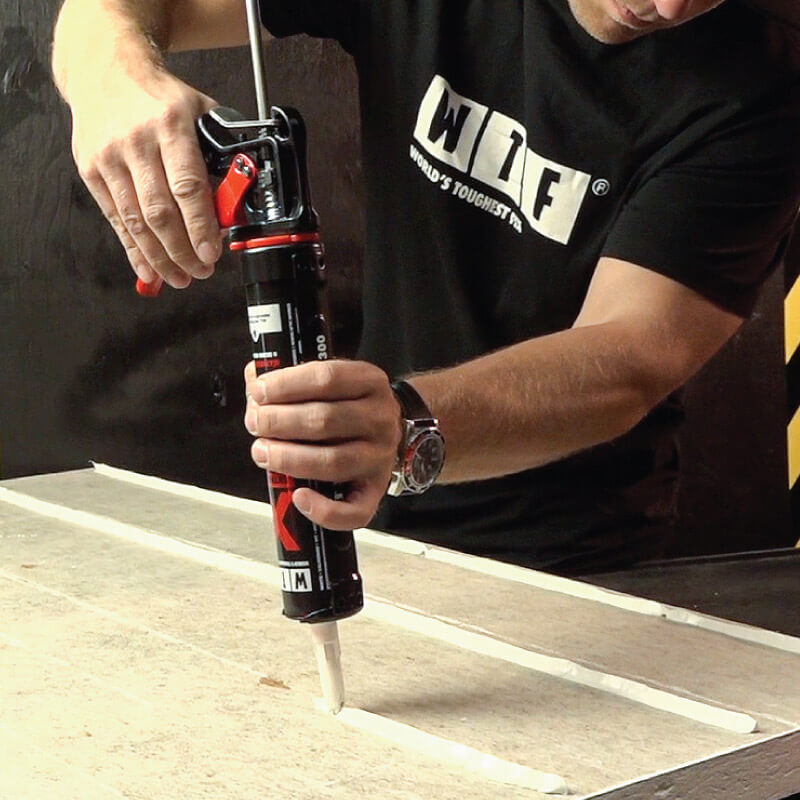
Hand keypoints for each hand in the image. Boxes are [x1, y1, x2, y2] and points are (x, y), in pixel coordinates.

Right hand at [69, 62, 222, 287]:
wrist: (104, 69)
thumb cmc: (159, 97)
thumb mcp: (200, 112)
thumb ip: (219, 153)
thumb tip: (237, 201)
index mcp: (170, 126)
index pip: (187, 186)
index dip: (200, 226)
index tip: (211, 253)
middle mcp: (136, 143)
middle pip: (160, 211)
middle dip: (182, 250)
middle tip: (200, 271)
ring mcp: (109, 158)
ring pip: (135, 221)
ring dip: (159, 257)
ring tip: (180, 277)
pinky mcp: (90, 170)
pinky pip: (115, 219)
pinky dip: (133, 249)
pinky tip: (148, 269)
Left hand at [244, 360, 402, 529]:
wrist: (387, 431)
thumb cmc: (347, 406)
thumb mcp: (330, 382)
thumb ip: (291, 378)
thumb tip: (254, 379)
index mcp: (369, 382)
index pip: (327, 378)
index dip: (286, 385)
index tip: (258, 392)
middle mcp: (380, 419)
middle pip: (326, 419)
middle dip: (279, 422)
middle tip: (255, 423)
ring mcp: (380, 457)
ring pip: (333, 461)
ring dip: (288, 458)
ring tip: (262, 452)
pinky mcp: (376, 491)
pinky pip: (354, 511)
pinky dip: (323, 510)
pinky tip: (299, 497)